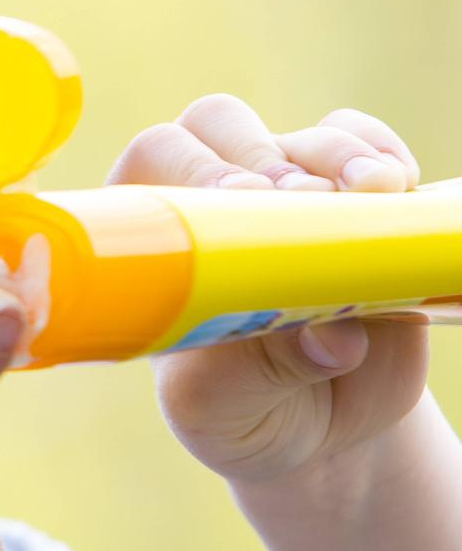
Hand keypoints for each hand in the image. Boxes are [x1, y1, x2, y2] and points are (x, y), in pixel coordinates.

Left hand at [105, 93, 432, 486]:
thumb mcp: (225, 411)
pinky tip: (400, 189)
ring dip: (338, 156)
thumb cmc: (241, 411)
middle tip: (305, 203)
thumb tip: (334, 340)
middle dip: (264, 157)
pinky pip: (365, 143)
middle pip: (219, 126)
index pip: (149, 164)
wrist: (321, 424)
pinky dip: (383, 154)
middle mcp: (211, 199)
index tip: (240, 199)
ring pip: (300, 134)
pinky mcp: (357, 197)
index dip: (193, 168)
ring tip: (372, 197)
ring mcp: (286, 189)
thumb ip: (260, 376)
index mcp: (151, 236)